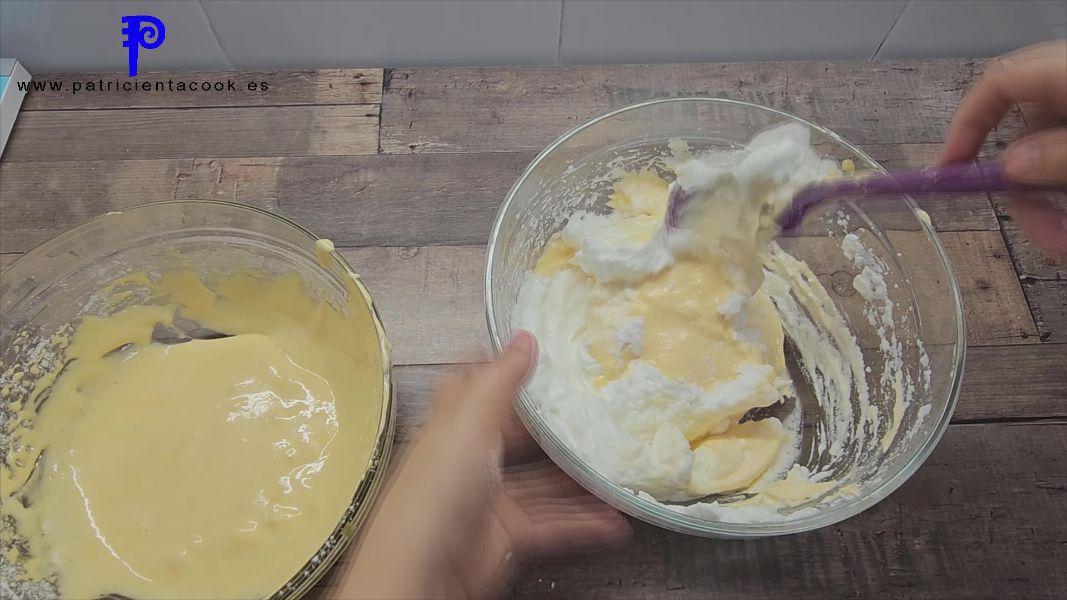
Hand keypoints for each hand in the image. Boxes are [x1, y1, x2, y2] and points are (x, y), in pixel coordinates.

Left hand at [328, 332, 630, 599]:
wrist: (424, 569)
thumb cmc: (435, 492)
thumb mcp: (470, 423)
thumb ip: (500, 381)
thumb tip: (524, 337)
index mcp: (454, 427)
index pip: (478, 390)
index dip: (505, 371)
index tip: (543, 356)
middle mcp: (471, 461)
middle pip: (520, 438)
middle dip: (558, 430)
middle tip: (596, 414)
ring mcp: (491, 500)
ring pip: (544, 485)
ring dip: (579, 481)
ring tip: (615, 470)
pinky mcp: (508, 536)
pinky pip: (554, 525)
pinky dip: (584, 523)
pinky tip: (612, 519)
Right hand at [941, 40, 1066, 253]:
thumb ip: (1058, 156)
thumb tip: (1011, 168)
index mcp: (1065, 74)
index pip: (996, 85)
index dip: (966, 126)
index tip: (949, 173)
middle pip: (1022, 134)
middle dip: (1019, 190)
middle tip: (1033, 230)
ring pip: (1046, 161)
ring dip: (1044, 208)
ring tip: (1060, 243)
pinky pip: (1065, 166)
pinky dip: (1060, 200)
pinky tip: (1064, 231)